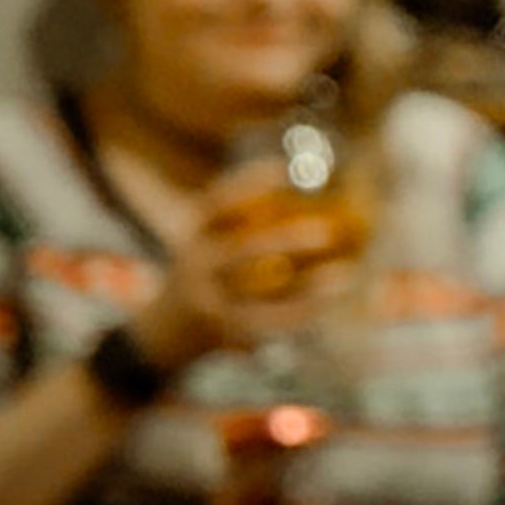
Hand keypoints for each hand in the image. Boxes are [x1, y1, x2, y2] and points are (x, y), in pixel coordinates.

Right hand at [128, 163, 367, 366]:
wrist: (158, 336)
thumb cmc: (200, 276)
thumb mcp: (204, 244)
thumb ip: (238, 220)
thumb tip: (295, 177)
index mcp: (192, 239)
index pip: (214, 206)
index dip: (245, 183)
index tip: (284, 168)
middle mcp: (196, 269)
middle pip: (240, 252)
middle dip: (284, 242)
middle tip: (328, 232)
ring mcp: (209, 303)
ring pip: (260, 297)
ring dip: (306, 287)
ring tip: (346, 273)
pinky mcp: (224, 332)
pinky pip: (268, 323)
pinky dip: (302, 312)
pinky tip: (332, 301)